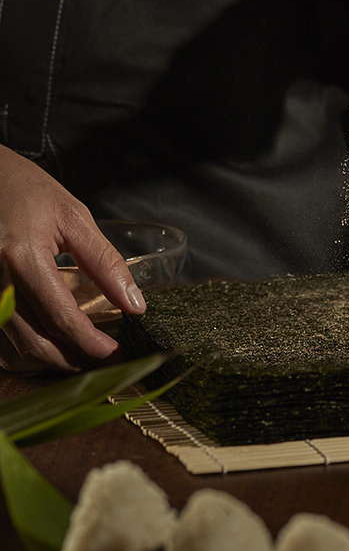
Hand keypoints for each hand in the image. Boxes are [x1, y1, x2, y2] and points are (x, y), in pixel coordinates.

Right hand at [0, 146, 145, 371]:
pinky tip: (47, 345)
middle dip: (72, 359)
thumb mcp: (74, 218)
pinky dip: (20, 352)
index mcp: (21, 258)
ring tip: (80, 354)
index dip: (90, 343)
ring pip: (10, 351)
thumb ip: (105, 263)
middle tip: (102, 358)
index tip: (116, 351)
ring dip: (47, 361)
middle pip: (34, 343)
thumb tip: (134, 304)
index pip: (61, 319)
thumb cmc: (25, 189)